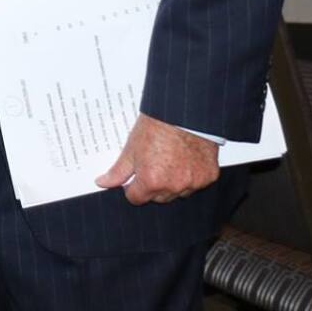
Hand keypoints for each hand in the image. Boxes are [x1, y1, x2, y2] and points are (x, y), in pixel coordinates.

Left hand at [95, 114, 219, 203]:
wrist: (184, 112)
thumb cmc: (157, 126)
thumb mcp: (131, 148)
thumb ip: (118, 171)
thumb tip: (103, 183)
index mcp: (152, 181)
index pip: (137, 198)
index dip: (132, 188)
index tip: (133, 179)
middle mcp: (174, 186)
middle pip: (158, 198)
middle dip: (152, 186)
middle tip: (152, 165)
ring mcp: (194, 183)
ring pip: (178, 193)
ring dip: (172, 184)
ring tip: (168, 161)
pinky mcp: (209, 176)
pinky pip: (196, 184)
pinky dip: (191, 177)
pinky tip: (185, 160)